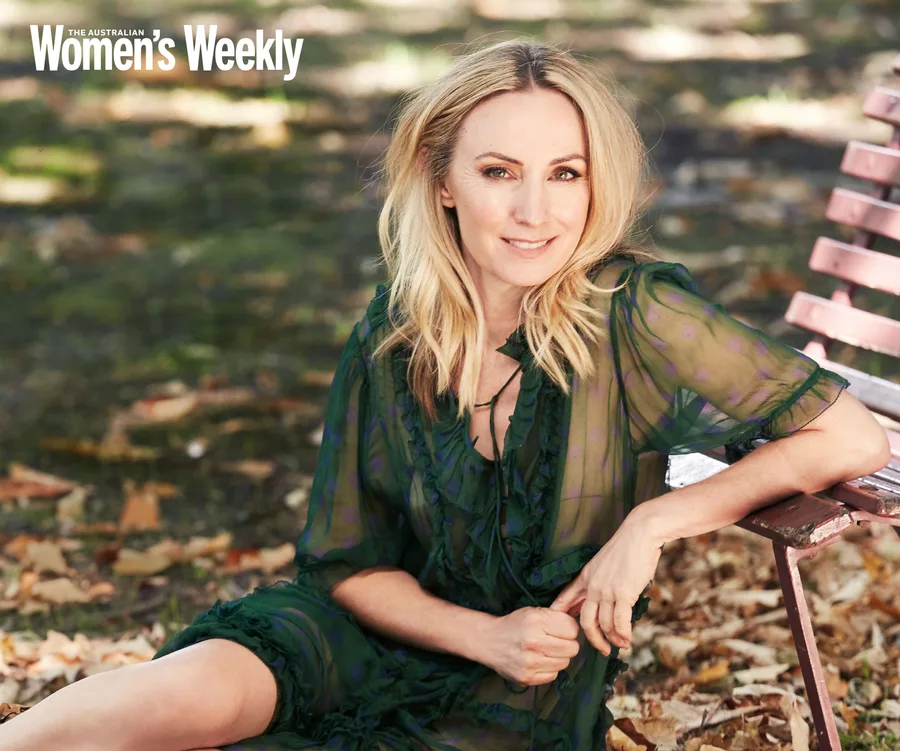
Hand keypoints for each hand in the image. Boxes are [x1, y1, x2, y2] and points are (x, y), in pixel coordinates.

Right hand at [476, 606, 580, 686]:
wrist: (488, 641)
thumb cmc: (514, 624)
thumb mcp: (533, 612)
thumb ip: (556, 617)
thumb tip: (580, 626)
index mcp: (536, 621)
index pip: (572, 629)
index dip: (569, 629)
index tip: (561, 630)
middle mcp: (534, 642)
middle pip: (572, 648)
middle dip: (567, 644)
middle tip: (556, 642)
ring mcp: (530, 662)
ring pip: (565, 663)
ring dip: (559, 657)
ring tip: (546, 651)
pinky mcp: (527, 678)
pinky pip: (553, 675)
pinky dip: (549, 669)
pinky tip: (539, 661)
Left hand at [549, 518, 661, 655]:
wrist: (639, 534)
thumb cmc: (625, 549)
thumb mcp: (602, 563)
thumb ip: (597, 581)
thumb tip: (599, 600)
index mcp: (585, 577)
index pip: (565, 599)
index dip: (559, 615)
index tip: (557, 628)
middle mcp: (592, 586)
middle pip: (585, 621)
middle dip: (593, 639)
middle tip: (602, 649)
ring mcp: (606, 591)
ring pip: (604, 625)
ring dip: (614, 639)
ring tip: (621, 644)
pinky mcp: (623, 595)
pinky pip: (620, 623)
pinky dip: (624, 635)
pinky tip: (628, 639)